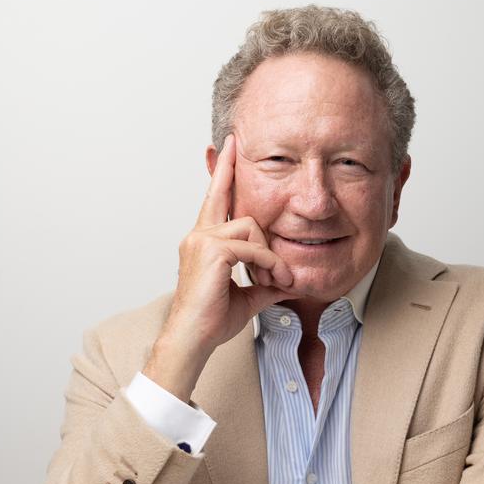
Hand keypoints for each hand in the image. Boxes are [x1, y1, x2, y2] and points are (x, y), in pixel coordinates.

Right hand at [143, 134, 299, 401]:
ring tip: (275, 281)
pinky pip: (252, 247)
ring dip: (270, 257)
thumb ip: (267, 281)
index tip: (230, 144)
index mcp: (203, 240)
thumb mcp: (248, 296)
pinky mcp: (211, 251)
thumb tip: (291, 279)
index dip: (224, 170)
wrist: (193, 339)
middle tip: (278, 274)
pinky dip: (268, 264)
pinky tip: (271, 280)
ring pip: (251, 228)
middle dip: (266, 241)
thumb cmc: (211, 321)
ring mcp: (202, 240)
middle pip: (243, 212)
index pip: (216, 197)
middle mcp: (199, 234)